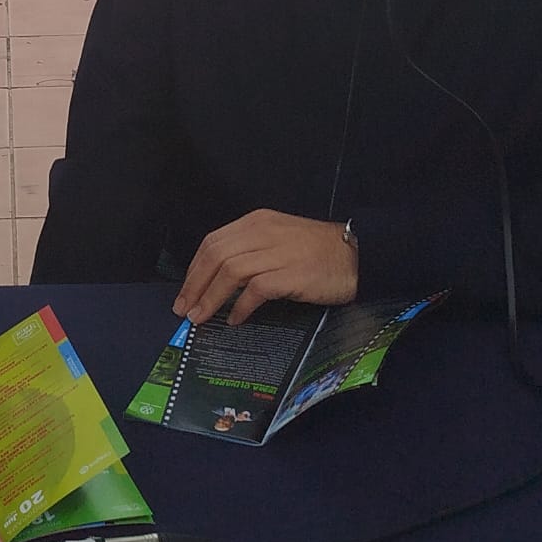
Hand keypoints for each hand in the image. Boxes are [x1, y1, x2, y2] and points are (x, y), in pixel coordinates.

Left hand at [173, 210, 358, 326]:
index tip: (185, 292)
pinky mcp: (290, 274)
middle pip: (215, 256)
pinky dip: (240, 306)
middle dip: (194, 284)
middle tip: (184, 309)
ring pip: (229, 271)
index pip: (213, 242)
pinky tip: (235, 320)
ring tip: (201, 318)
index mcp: (257, 222)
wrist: (357, 254)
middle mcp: (263, 232)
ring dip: (210, 297)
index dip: (194, 269)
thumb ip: (251, 251)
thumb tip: (219, 280)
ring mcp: (277, 252)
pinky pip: (255, 290)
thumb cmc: (318, 250)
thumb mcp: (278, 239)